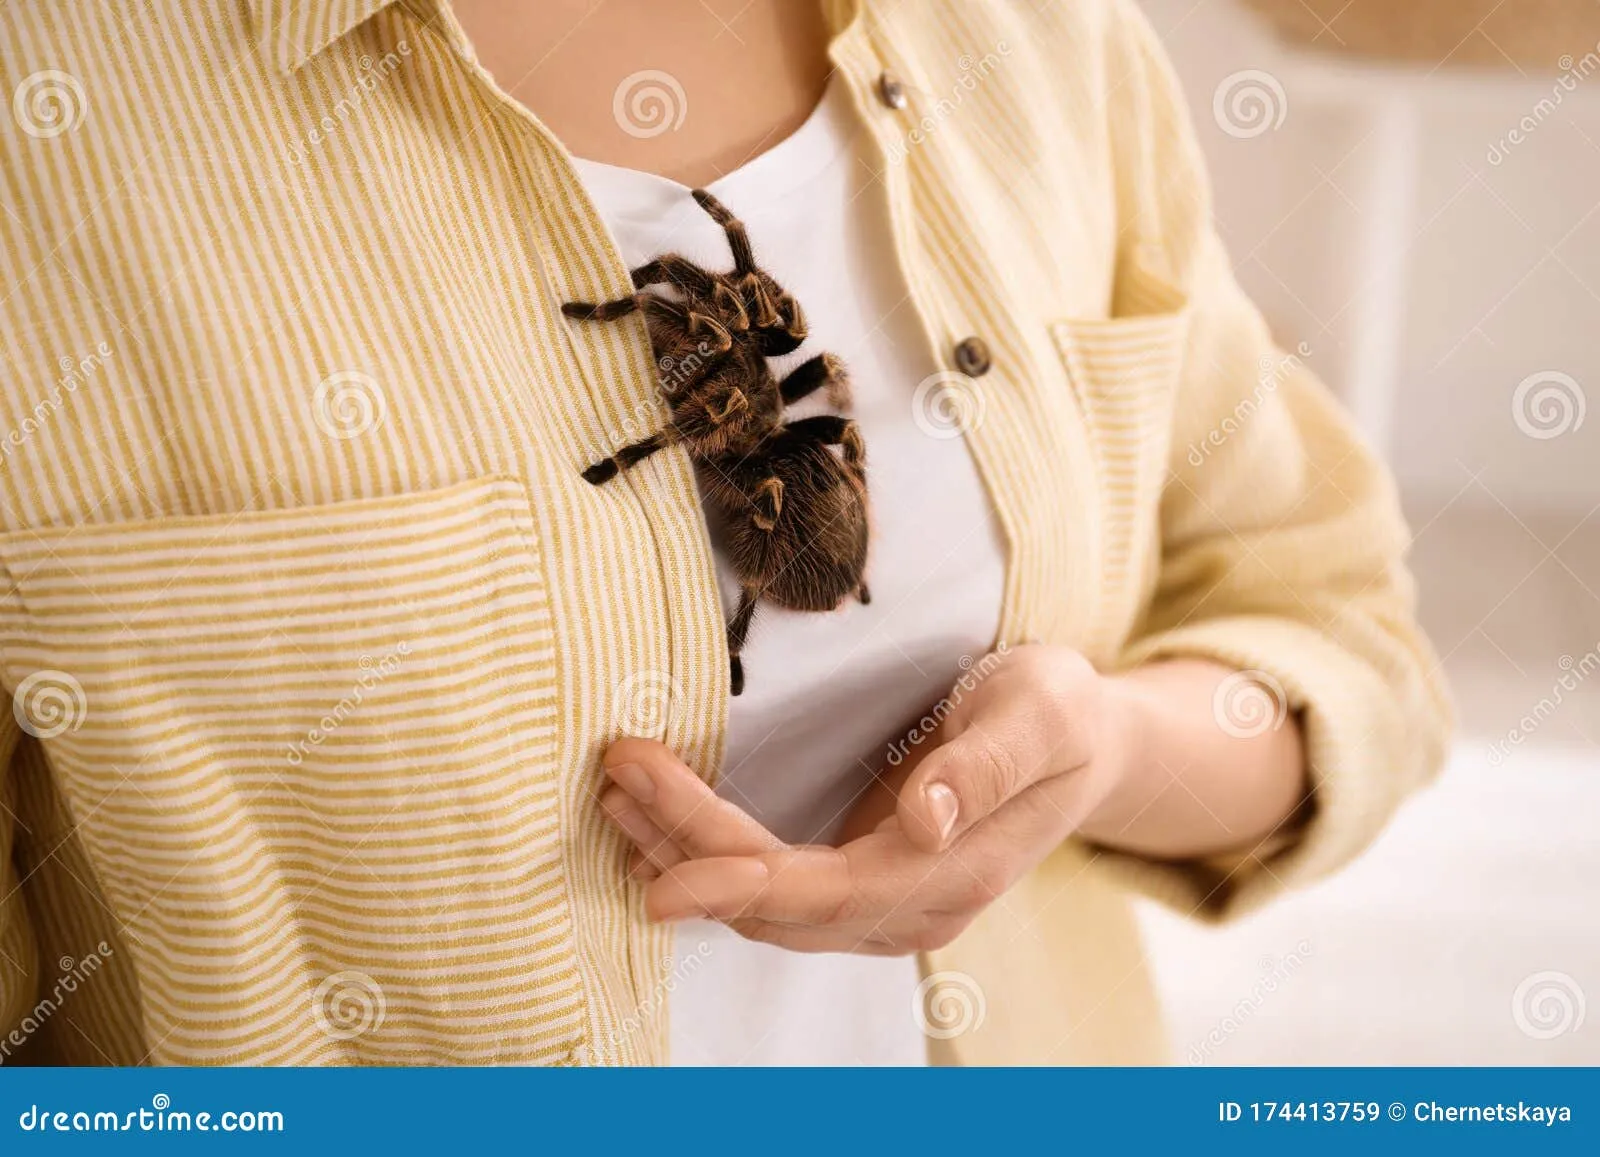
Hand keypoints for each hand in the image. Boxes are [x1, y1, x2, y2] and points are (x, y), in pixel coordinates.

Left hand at [596, 644, 1134, 954]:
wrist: (1090, 744)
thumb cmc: (1063, 715)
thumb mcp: (1042, 711)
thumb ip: (988, 765)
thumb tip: (928, 818)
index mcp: (951, 873)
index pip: (818, 890)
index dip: (730, 867)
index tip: (657, 826)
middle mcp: (912, 908)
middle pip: (776, 905)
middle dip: (686, 847)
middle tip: (618, 773)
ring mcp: (888, 905)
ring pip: (766, 909)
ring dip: (686, 858)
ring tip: (620, 795)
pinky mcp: (868, 883)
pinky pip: (777, 893)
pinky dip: (714, 863)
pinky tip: (665, 828)